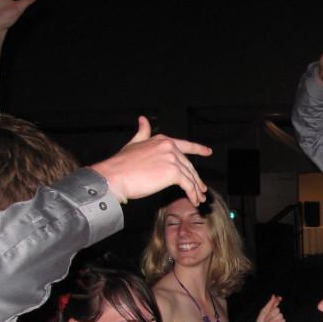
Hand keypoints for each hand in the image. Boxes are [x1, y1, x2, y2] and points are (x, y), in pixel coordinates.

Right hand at [90, 117, 211, 204]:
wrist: (115, 176)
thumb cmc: (121, 164)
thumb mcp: (133, 143)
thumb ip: (142, 133)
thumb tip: (143, 120)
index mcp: (161, 140)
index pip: (184, 145)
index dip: (198, 148)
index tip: (207, 151)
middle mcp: (169, 146)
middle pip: (189, 165)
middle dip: (196, 178)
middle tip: (202, 189)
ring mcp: (172, 159)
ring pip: (190, 176)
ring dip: (196, 189)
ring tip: (199, 198)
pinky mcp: (173, 173)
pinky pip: (188, 185)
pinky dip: (193, 194)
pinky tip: (193, 201)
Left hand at [248, 295, 285, 321]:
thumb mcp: (264, 311)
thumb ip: (270, 303)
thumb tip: (274, 295)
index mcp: (272, 309)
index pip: (276, 302)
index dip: (278, 300)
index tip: (279, 298)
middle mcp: (276, 314)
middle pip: (277, 309)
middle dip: (271, 314)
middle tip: (266, 319)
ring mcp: (280, 319)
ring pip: (280, 315)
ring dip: (273, 320)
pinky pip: (282, 321)